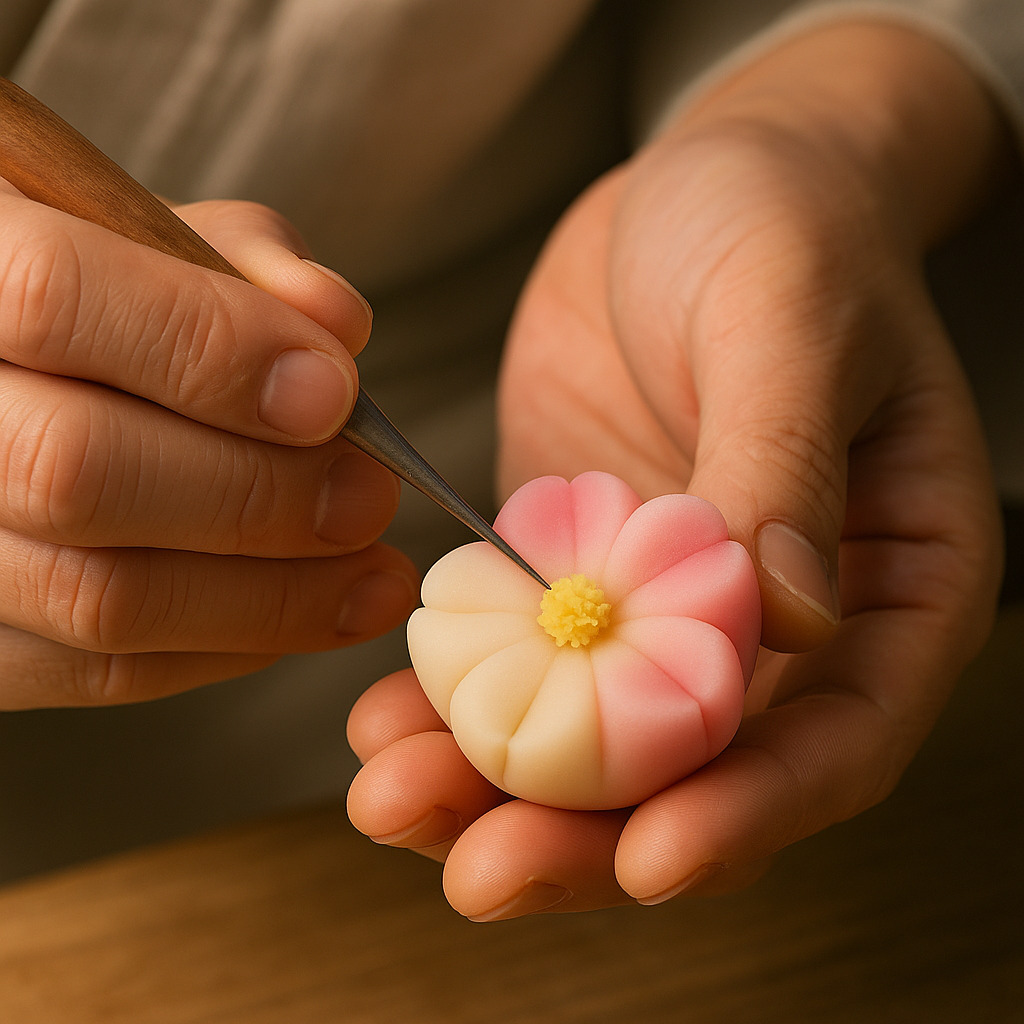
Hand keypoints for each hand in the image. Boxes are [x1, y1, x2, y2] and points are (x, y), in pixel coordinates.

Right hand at [0, 189, 416, 706]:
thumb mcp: (150, 230)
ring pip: (96, 600)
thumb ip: (243, 259)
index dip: (213, 353)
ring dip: (268, 599)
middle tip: (369, 499)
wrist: (18, 375)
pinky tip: (298, 610)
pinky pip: (98, 671)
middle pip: (74, 474)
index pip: (55, 298)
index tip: (335, 396)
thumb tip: (338, 328)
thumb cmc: (94, 291)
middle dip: (259, 496)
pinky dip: (225, 647)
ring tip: (372, 577)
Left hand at [346, 20, 1007, 917]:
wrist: (697, 184)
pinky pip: (517, 664)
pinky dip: (452, 706)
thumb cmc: (782, 226)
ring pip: (592, 742)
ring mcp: (670, 604)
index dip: (752, 810)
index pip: (840, 735)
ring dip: (495, 791)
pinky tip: (382, 725)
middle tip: (480, 872)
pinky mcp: (579, 572)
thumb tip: (786, 617)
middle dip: (590, 836)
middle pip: (697, 772)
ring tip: (393, 803)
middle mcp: (783, 620)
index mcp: (890, 582)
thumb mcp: (791, 317)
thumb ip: (786, 459)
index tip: (653, 856)